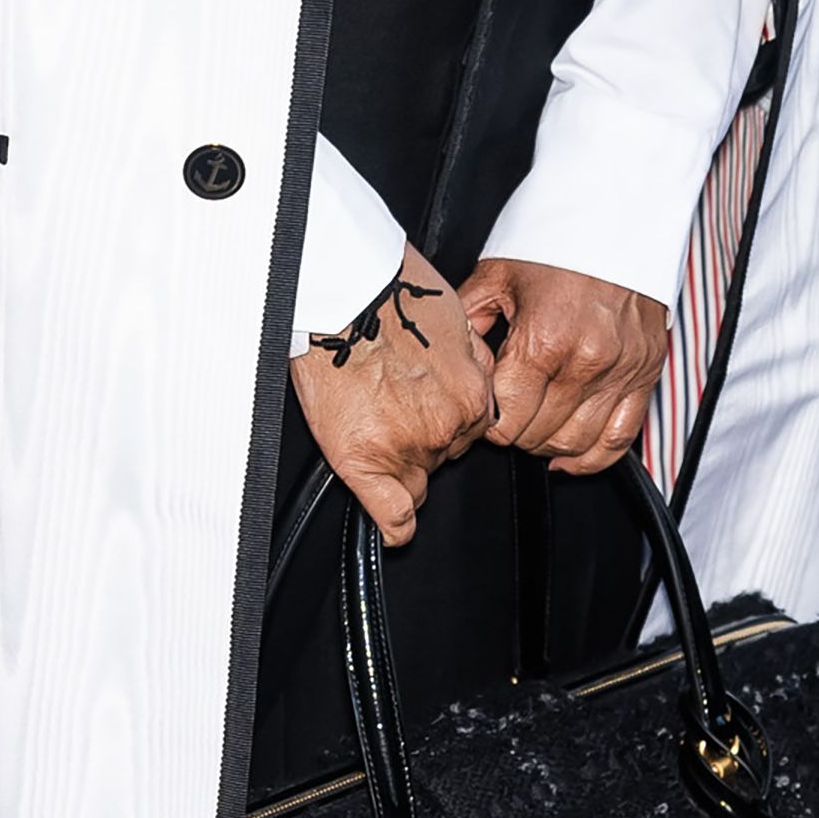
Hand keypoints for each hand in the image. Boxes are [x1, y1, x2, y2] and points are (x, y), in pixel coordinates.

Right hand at [290, 241, 493, 547]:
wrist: (344, 291)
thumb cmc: (391, 295)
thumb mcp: (458, 325)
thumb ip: (473, 367)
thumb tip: (474, 384)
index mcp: (473, 396)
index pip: (470, 436)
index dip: (447, 426)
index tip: (430, 418)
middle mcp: (447, 427)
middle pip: (443, 457)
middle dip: (424, 439)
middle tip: (392, 405)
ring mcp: (406, 446)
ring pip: (416, 479)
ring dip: (400, 460)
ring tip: (371, 419)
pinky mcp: (364, 460)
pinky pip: (391, 513)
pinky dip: (394, 525)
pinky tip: (393, 527)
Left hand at [458, 257, 668, 472]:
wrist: (618, 216)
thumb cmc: (557, 241)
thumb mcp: (497, 275)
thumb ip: (471, 323)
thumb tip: (456, 362)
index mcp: (543, 340)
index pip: (508, 417)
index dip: (490, 424)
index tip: (486, 414)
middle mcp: (586, 361)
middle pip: (540, 434)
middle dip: (516, 434)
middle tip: (507, 418)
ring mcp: (621, 371)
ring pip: (578, 443)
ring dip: (549, 447)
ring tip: (535, 430)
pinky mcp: (646, 372)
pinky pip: (621, 437)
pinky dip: (593, 457)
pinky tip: (570, 457)